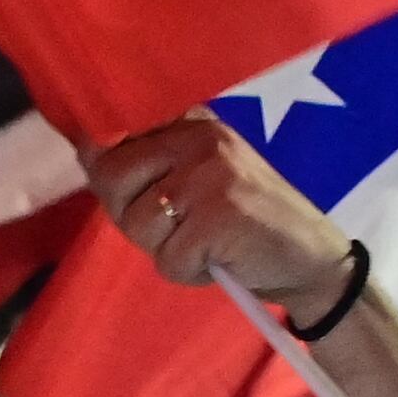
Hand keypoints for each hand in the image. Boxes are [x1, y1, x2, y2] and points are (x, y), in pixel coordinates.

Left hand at [85, 114, 352, 301]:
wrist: (311, 260)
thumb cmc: (243, 226)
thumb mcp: (195, 181)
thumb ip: (144, 167)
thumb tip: (85, 150)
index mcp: (191, 123)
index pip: (113, 139)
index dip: (110, 176)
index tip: (142, 195)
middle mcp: (200, 138)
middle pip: (112, 180)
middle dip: (134, 219)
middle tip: (179, 229)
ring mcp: (210, 175)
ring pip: (138, 224)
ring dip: (166, 250)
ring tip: (207, 244)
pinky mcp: (219, 216)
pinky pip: (168, 260)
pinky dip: (189, 273)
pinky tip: (222, 260)